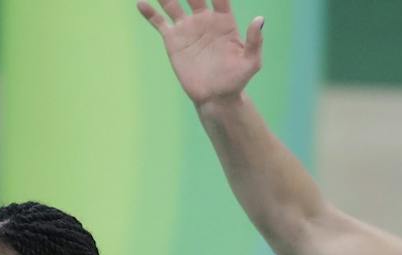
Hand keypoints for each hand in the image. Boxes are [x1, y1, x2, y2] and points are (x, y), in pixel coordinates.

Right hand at [138, 0, 264, 110]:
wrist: (216, 98)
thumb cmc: (236, 80)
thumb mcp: (251, 62)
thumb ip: (255, 41)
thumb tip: (260, 19)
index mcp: (224, 21)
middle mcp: (204, 20)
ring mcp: (187, 28)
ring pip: (172, 3)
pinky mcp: (173, 40)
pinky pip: (159, 22)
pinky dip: (149, 12)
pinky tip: (141, 4)